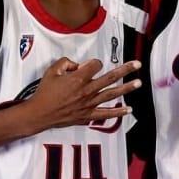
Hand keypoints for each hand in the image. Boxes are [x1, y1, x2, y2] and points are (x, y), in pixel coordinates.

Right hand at [25, 57, 141, 130]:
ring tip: (138, 83)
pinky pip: (106, 113)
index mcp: (78, 78)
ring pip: (112, 94)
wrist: (40, 114)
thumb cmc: (45, 93)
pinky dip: (118, 112)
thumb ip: (66, 63)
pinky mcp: (88, 115)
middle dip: (125, 70)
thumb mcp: (52, 71)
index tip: (89, 66)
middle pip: (110, 77)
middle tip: (137, 64)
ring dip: (127, 88)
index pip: (95, 65)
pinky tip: (128, 109)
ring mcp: (89, 104)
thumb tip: (78, 65)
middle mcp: (87, 90)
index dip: (93, 63)